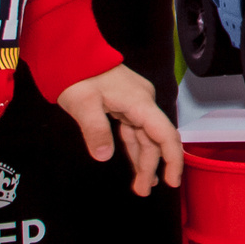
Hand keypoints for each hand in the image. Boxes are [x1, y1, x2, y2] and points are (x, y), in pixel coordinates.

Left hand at [55, 65, 184, 194]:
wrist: (71, 52)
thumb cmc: (78, 74)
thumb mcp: (83, 104)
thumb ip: (96, 131)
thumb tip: (104, 156)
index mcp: (139, 102)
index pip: (165, 135)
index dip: (173, 159)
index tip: (173, 181)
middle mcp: (143, 102)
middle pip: (154, 139)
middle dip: (152, 166)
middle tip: (143, 191)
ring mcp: (135, 103)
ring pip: (144, 136)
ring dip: (143, 160)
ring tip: (142, 185)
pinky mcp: (125, 104)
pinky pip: (134, 131)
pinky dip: (135, 148)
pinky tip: (135, 164)